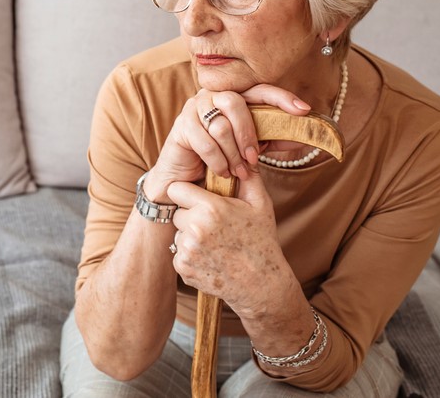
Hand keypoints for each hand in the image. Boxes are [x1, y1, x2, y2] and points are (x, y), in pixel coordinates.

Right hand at [141, 84, 310, 201]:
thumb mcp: (250, 149)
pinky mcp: (181, 126)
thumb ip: (272, 140)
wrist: (184, 179)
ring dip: (233, 154)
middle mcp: (211, 96)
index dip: (281, 97)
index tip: (303, 110)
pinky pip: (206, 141)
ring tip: (238, 172)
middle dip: (248, 134)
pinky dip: (218, 161)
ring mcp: (193, 108)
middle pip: (235, 102)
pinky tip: (221, 172)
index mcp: (231, 96)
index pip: (258, 90)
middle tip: (254, 159)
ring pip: (221, 125)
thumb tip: (304, 138)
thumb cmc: (218, 160)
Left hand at [165, 172, 288, 314]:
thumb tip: (244, 154)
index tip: (197, 198)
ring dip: (190, 237)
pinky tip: (211, 259)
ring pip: (178, 234)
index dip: (187, 193)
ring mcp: (187, 250)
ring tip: (215, 245)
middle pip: (177, 213)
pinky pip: (178, 254)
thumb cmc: (262, 241)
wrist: (262, 284)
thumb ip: (248, 177)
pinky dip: (190, 257)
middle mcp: (195, 228)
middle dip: (190, 216)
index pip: (177, 189)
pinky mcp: (183, 268)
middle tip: (214, 226)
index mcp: (211, 208)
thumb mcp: (260, 205)